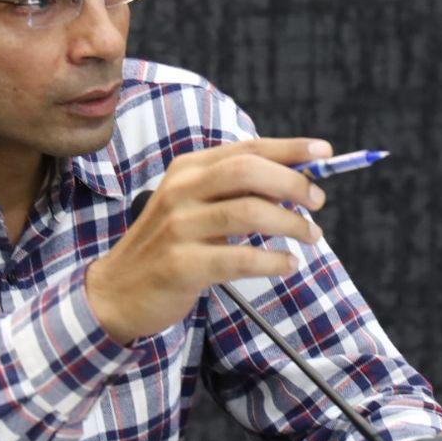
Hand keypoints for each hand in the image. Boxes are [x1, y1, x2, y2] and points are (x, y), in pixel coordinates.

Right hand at [84, 137, 331, 344]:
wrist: (117, 291)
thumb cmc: (167, 247)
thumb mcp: (193, 206)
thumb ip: (233, 190)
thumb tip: (296, 181)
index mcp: (188, 170)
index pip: (246, 149)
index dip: (289, 149)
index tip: (324, 153)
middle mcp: (181, 191)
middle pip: (248, 172)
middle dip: (292, 183)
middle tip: (317, 202)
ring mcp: (179, 227)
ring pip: (249, 213)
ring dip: (290, 224)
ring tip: (311, 236)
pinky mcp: (181, 264)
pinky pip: (239, 259)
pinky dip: (272, 261)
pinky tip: (288, 265)